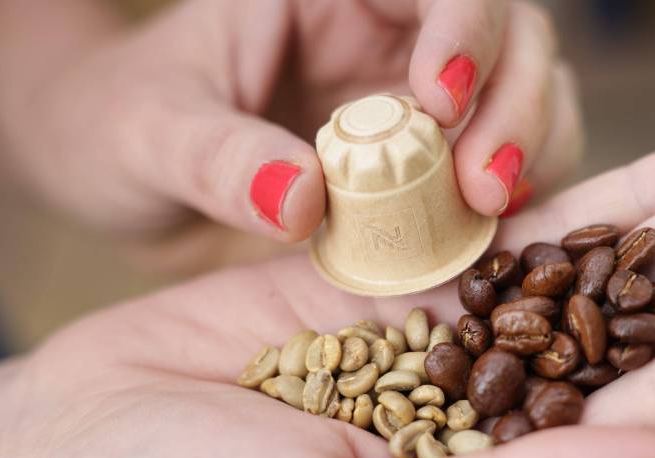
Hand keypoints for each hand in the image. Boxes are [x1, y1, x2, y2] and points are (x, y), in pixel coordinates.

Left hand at [24, 0, 579, 246]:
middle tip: (485, 185)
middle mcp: (391, 38)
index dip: (464, 25)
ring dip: (532, 149)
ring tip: (493, 213)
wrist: (126, 181)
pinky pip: (503, 169)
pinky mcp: (430, 168)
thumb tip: (304, 202)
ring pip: (530, 96)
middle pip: (512, 35)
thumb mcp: (150, 133)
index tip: (439, 97)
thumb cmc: (122, 126)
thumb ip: (216, 159)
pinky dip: (520, 197)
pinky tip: (490, 235)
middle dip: (514, 102)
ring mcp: (419, 103)